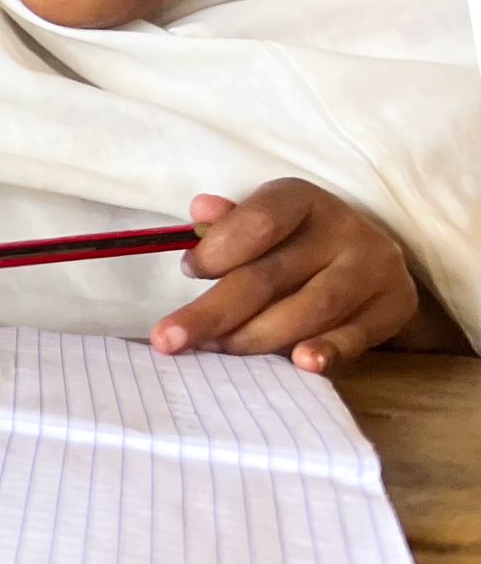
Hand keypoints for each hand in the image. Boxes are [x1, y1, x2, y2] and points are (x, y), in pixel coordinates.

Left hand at [152, 182, 420, 372]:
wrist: (371, 259)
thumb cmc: (297, 241)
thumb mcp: (265, 223)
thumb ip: (231, 223)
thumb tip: (200, 209)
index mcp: (301, 199)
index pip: (259, 222)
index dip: (218, 250)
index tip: (188, 272)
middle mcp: (342, 228)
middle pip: (270, 276)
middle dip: (213, 312)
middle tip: (168, 339)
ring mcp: (373, 267)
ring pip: (309, 309)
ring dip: (256, 337)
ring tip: (217, 351)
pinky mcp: (394, 306)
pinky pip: (358, 334)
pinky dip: (329, 351)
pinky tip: (301, 364)